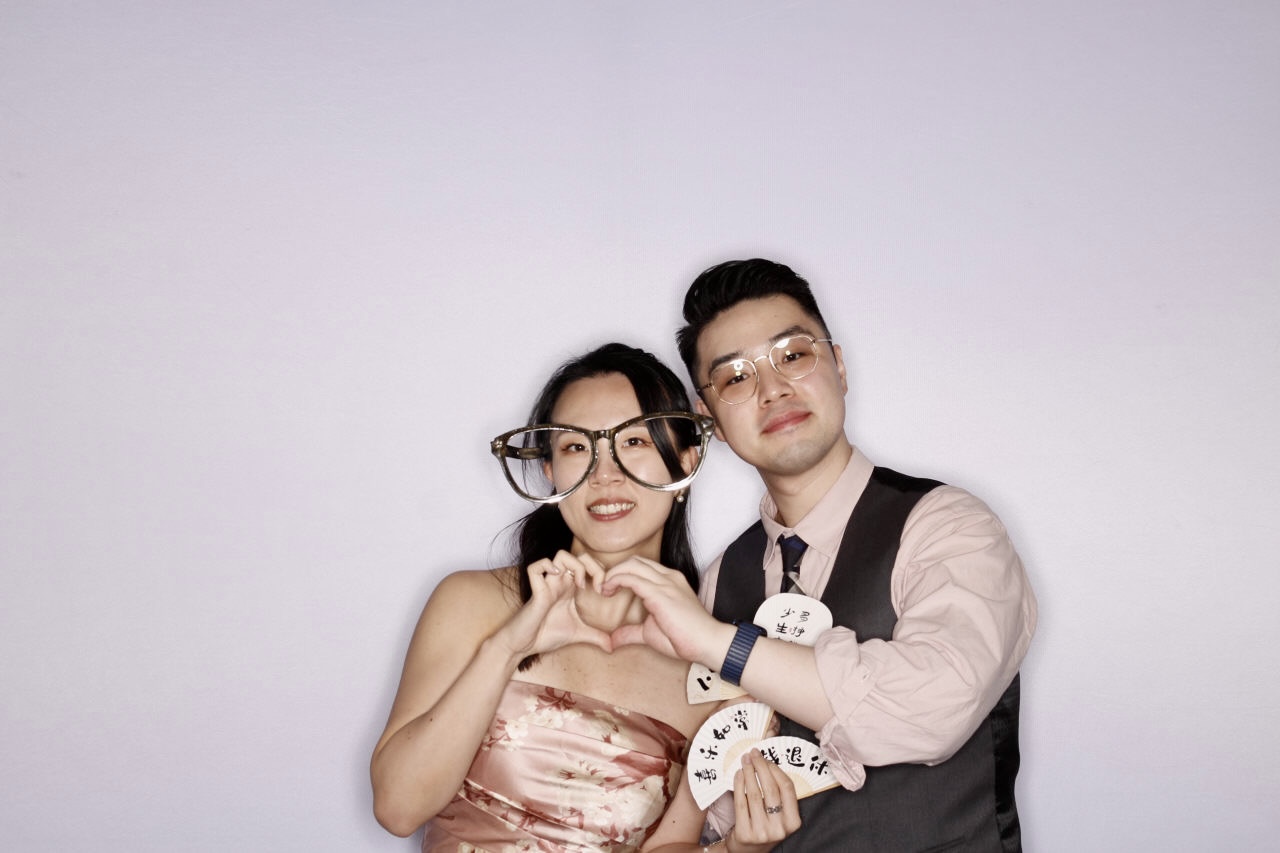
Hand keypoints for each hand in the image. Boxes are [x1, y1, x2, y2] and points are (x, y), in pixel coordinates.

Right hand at [500, 552, 611, 657]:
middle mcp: (560, 582)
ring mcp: (547, 584)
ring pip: (560, 555)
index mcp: (571, 587)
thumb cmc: (546, 635)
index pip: (589, 564)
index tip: (604, 592)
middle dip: (593, 566)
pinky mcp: (535, 592)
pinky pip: (535, 567)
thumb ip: (596, 637)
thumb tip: (612, 647)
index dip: (602, 572)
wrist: (523, 646)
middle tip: (597, 587)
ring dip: (575, 566)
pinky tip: (557, 581)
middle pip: (579, 555)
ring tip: (579, 585)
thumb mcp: (577, 634)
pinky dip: (546, 567)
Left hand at [600, 556, 727, 664]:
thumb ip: (631, 632)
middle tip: (603, 588)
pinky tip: (608, 590)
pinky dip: (616, 580)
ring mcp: (665, 582)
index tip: (609, 589)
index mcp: (669, 581)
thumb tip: (612, 641)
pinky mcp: (660, 593)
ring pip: (631, 565)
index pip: (641, 566)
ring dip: (612, 574)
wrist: (707, 643)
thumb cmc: (685, 638)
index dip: (622, 573)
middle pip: (634, 561)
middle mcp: (668, 577)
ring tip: (604, 589)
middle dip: (615, 570)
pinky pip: (631, 578)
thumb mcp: (651, 633)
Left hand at [726, 749, 801, 851]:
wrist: (747, 852)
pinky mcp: (745, 833)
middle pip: (771, 788)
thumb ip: (779, 795)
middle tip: (753, 753)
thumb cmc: (765, 827)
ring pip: (755, 794)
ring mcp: (762, 832)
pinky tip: (738, 774)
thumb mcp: (779, 816)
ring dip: (749, 772)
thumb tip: (768, 762)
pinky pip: (741, 802)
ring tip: (745, 760)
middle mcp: (780, 828)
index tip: (766, 757)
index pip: (787, 788)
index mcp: (793, 822)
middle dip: (761, 766)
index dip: (776, 769)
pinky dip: (739, 784)